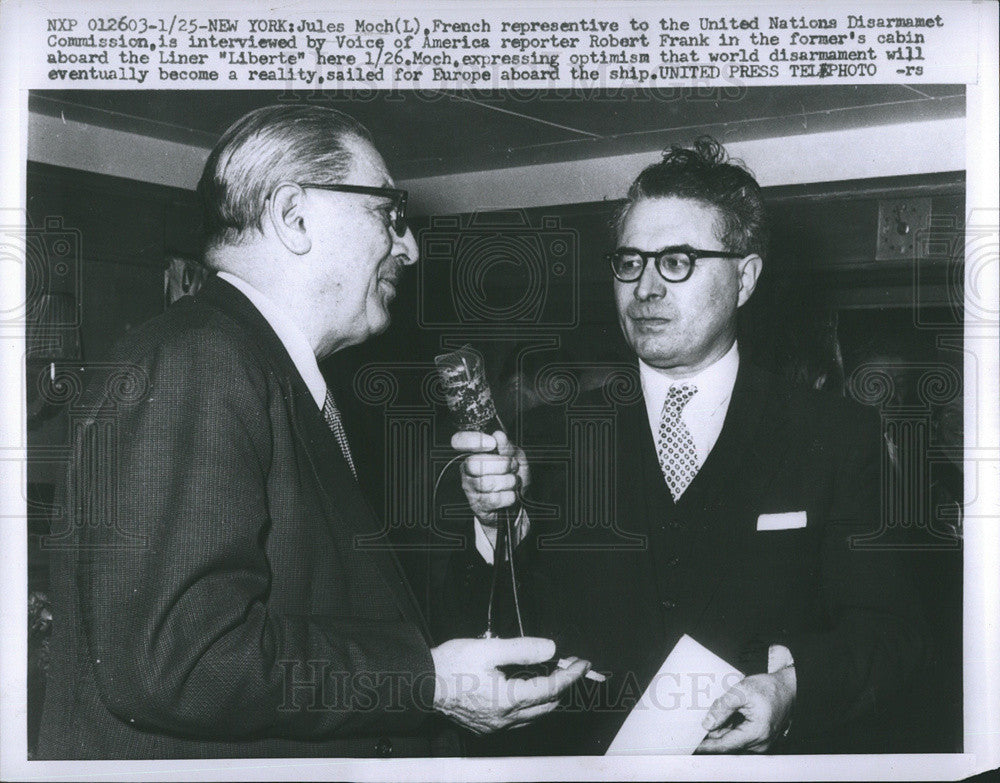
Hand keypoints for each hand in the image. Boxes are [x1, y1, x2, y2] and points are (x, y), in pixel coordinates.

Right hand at [430, 636, 589, 733]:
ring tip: (550, 675)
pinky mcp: (486, 727)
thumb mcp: (488, 647)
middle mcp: (505, 718)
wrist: (422, 683)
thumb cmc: (450, 665)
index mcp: (508, 699)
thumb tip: (550, 649)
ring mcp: (495, 726)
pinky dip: (530, 706)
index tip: (582, 663)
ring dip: (547, 697)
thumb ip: (522, 649)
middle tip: (567, 665)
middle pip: (547, 706)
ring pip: (534, 716)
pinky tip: (526, 691)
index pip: (551, 688)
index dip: (570, 674)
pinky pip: (518, 720)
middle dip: (562, 685)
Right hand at [451, 430, 528, 526]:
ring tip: (513, 481)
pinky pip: (493, 499)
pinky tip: (511, 494)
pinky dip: (509, 496)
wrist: (518, 502)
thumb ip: (507, 446)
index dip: (473, 440)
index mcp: (474, 452)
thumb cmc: (513, 475)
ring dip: (508, 481)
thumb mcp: (515, 457)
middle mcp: (467, 469)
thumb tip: (498, 435)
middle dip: (501, 464)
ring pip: (486, 483)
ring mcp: (470, 488)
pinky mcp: (477, 505)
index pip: (459, 441)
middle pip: (474, 463)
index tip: (492, 443)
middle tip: (512, 466)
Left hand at [695, 667, 795, 752]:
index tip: (692, 746)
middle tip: (703, 717)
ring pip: (733, 739)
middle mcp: (760, 743)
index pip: (725, 745)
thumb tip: (707, 724)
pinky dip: (732, 727)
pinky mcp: (761, 739)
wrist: (788, 689)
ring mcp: (762, 743)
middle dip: (714, 731)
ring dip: (724, 728)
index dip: (707, 746)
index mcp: (756, 733)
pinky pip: (741, 737)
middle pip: (728, 743)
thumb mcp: (741, 691)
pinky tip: (732, 713)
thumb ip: (722, 708)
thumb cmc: (769, 689)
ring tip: (727, 709)